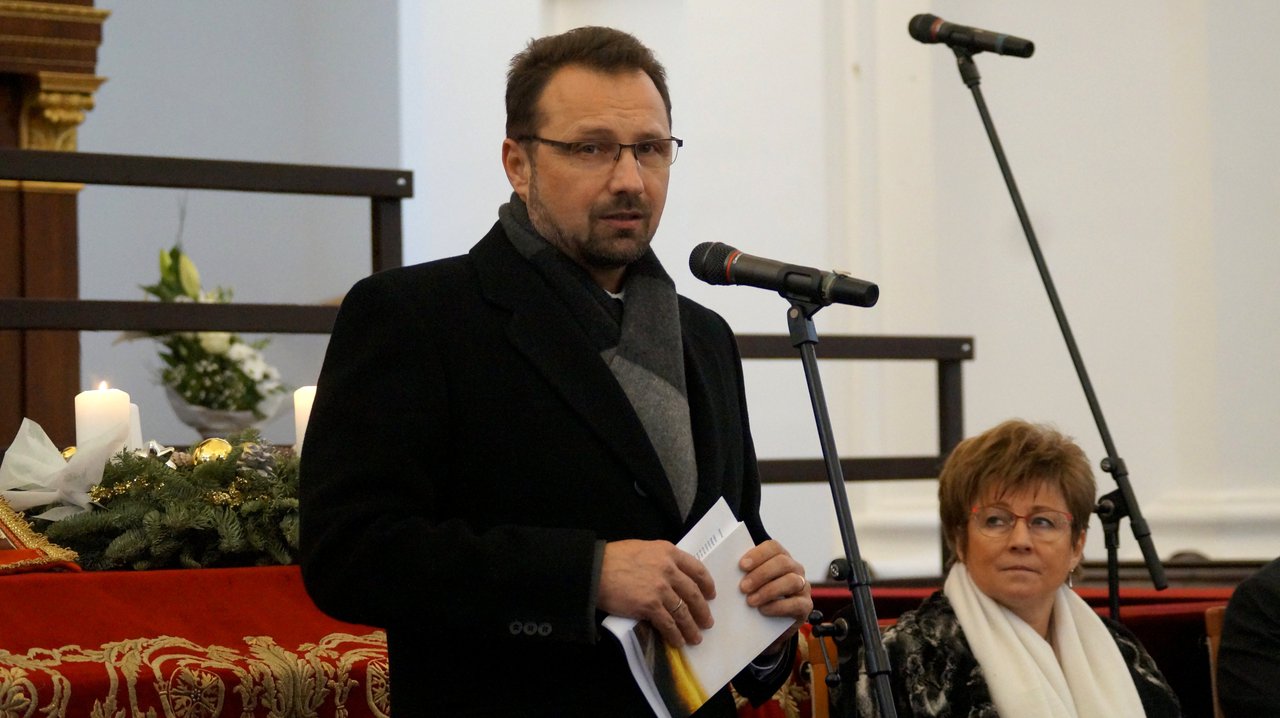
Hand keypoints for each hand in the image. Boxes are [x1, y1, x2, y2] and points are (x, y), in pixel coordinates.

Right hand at [598, 539, 715, 647]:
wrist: (594, 569)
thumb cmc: (614, 558)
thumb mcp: (643, 549)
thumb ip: (661, 559)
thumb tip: (671, 575)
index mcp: (668, 552)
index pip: (696, 568)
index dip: (706, 584)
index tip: (710, 595)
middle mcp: (668, 569)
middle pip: (693, 593)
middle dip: (702, 610)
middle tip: (707, 622)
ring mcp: (660, 588)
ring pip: (683, 611)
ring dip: (691, 627)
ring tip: (695, 637)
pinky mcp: (650, 605)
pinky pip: (668, 623)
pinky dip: (675, 634)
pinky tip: (678, 641)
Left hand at [738, 539, 812, 654]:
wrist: (768, 626)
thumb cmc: (756, 598)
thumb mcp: (750, 584)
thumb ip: (743, 574)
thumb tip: (723, 569)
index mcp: (780, 557)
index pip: (773, 547)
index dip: (758, 555)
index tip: (741, 566)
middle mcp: (795, 569)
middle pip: (782, 562)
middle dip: (761, 574)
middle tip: (743, 587)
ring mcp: (803, 586)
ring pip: (791, 581)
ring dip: (768, 590)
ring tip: (750, 601)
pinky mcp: (805, 606)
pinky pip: (796, 603)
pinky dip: (778, 606)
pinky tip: (763, 610)